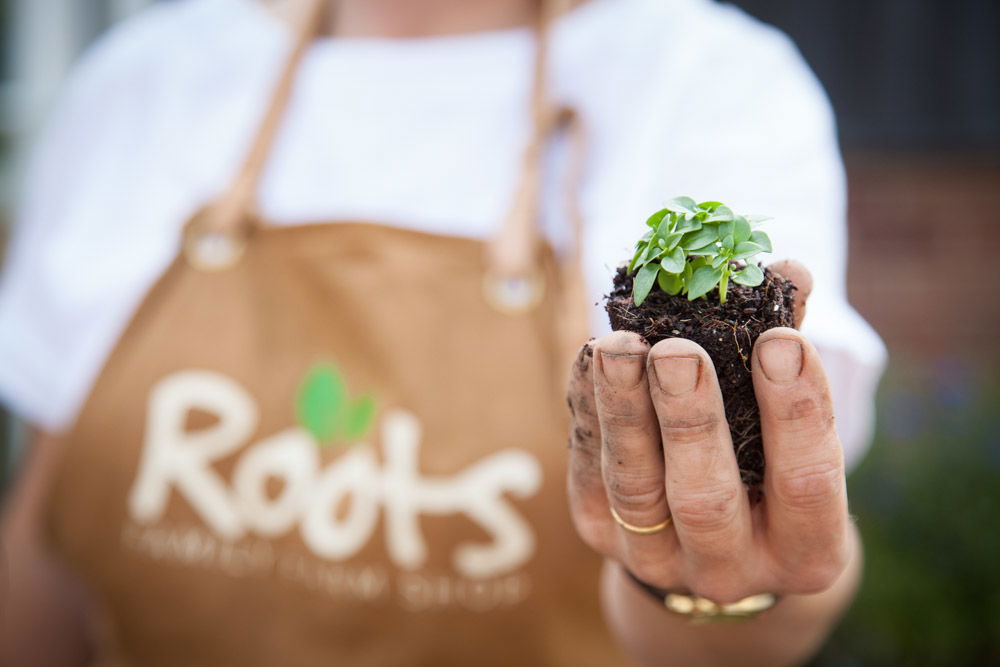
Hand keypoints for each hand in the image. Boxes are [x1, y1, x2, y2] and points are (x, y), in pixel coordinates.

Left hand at [567, 262, 850, 602]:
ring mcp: (657, 557)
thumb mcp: (794, 435)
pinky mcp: (599, 535)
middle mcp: (729, 568)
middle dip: (690, 421)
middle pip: (705, 498)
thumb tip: (791, 270)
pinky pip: (587, 472)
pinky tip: (590, 359)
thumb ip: (790, 356)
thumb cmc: (769, 475)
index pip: (807, 484)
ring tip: (618, 347)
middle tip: (680, 353)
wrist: (710, 551)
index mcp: (805, 551)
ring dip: (624, 412)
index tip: (780, 341)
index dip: (796, 413)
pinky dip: (587, 412)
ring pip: (635, 488)